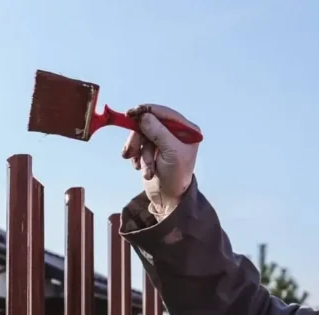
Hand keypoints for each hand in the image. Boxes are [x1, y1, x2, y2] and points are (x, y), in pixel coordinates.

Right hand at [121, 104, 199, 218]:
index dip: (146, 111)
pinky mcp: (151, 150)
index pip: (164, 113)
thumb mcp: (170, 153)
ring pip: (141, 135)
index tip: (131, 114)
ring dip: (138, 152)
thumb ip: (158, 132)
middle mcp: (175, 133)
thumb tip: (144, 116)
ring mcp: (162, 141)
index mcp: (187, 130)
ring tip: (143, 168)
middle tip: (131, 151)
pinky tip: (141, 169)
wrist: (169, 200)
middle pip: (149, 123)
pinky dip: (136, 157)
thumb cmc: (175, 178)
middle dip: (139, 138)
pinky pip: (138, 145)